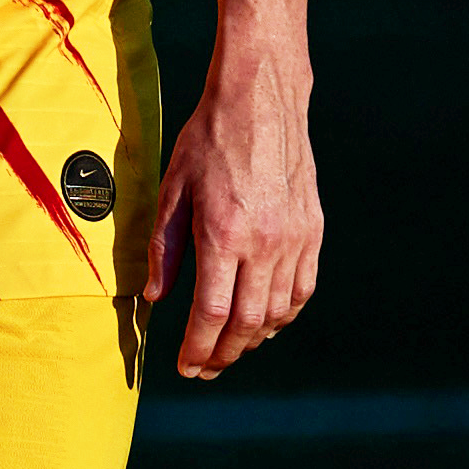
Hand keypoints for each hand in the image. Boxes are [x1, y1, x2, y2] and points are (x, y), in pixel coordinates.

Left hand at [144, 50, 321, 379]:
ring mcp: (294, 238)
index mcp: (223, 234)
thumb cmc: (209, 140)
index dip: (197, 348)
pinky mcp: (312, 230)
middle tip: (205, 368)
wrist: (261, 99)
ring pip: (278, 311)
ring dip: (253, 339)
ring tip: (231, 349)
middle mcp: (264, 243)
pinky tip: (266, 321)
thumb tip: (156, 298)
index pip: (212, 314)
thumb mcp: (172, 190)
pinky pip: (303, 288)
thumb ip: (163, 249)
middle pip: (247, 323)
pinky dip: (284, 314)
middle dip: (224, 354)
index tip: (186, 367)